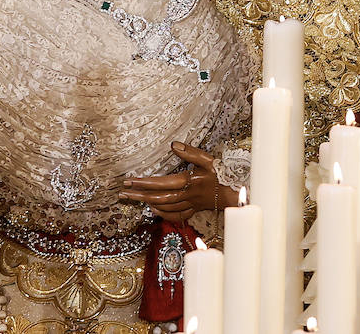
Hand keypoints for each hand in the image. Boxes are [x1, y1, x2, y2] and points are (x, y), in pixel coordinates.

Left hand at [118, 141, 238, 221]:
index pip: (161, 183)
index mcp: (188, 182)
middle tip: (124, 192)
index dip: (145, 182)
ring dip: (147, 203)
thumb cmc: (222, 175)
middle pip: (159, 197)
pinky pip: (175, 215)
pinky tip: (153, 209)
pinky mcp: (193, 209)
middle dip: (140, 194)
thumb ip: (190, 152)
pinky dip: (162, 214)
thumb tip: (173, 144)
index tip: (130, 180)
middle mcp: (186, 195)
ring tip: (134, 197)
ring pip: (165, 207)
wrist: (235, 193)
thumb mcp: (208, 159)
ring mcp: (189, 204)